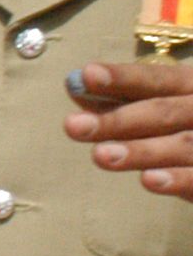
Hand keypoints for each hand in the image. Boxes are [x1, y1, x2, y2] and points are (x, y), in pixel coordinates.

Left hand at [66, 61, 192, 198]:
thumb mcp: (163, 107)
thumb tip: (75, 88)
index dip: (124, 78)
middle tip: (73, 125)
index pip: (158, 79)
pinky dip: (177, 179)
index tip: (87, 75)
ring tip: (100, 155)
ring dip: (140, 151)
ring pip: (182, 145)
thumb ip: (122, 100)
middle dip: (118, 120)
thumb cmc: (187, 125)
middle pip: (164, 113)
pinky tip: (148, 180)